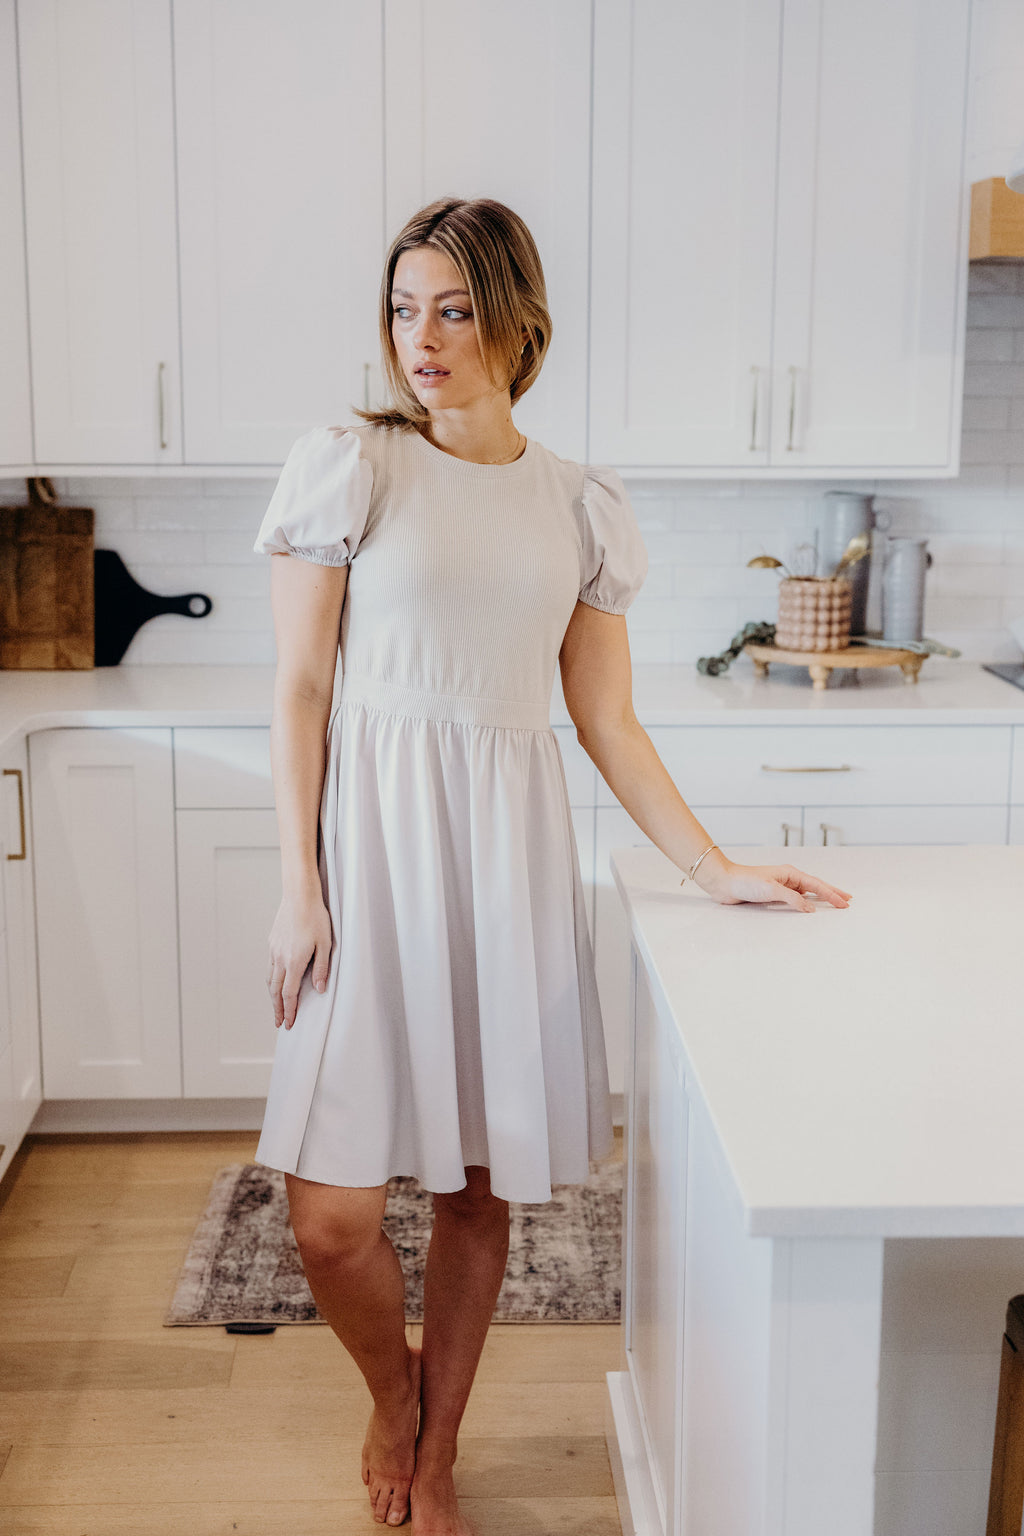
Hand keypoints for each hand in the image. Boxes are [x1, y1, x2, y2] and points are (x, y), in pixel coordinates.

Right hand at [266, 891, 333, 1028]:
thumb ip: (322, 969)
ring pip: (270, 979)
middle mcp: (280, 959)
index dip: (289, 1011)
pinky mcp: (272, 942)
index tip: (289, 1023)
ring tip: (275, 1007)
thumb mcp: (326, 944)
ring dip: (272, 996)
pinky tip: (275, 982)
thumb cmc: (316, 917)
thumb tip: (319, 990)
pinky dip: (271, 980)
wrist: (299, 896)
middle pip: (276, 991)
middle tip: (278, 1022)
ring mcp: (274, 950)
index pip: (289, 994)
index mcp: (294, 962)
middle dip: (277, 1009)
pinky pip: (269, 966)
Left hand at [695, 855, 851, 912]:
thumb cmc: (745, 881)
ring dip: (820, 897)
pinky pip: (795, 899)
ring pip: (806, 892)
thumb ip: (793, 899)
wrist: (724, 882)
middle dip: (831, 893)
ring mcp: (781, 886)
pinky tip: (809, 906)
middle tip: (847, 899)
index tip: (845, 903)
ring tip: (833, 901)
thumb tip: (810, 908)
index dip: (832, 894)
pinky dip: (806, 902)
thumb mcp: (772, 890)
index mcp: (790, 873)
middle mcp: (787, 878)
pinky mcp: (773, 894)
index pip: (816, 885)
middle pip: (815, 886)